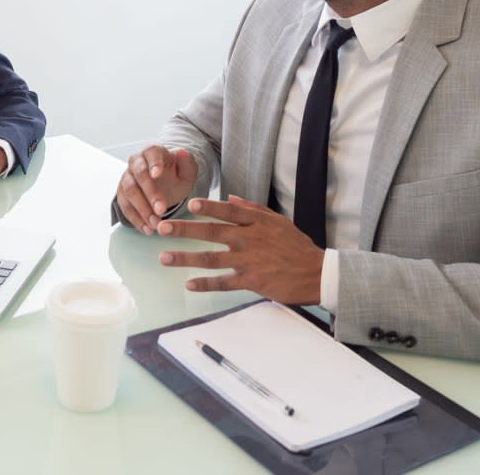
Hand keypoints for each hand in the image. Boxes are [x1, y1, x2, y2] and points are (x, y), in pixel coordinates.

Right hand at [115, 146, 197, 235]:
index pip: (152, 153)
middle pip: (139, 175)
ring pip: (130, 192)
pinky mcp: (122, 194)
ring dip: (142, 210)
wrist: (166, 185)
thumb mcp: (188, 172)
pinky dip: (136, 219)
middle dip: (150, 194)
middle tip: (162, 210)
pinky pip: (125, 207)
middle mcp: (137, 162)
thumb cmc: (176, 176)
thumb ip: (187, 163)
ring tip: (156, 224)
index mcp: (153, 152)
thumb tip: (181, 152)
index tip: (157, 174)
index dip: (153, 164)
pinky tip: (147, 229)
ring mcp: (127, 177)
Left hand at [156, 195, 324, 304]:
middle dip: (185, 230)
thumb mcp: (277, 220)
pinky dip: (206, 284)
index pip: (229, 211)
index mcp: (256, 222)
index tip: (190, 204)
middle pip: (213, 232)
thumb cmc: (296, 246)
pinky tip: (189, 285)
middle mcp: (250, 239)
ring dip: (186, 258)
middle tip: (162, 228)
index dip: (210, 207)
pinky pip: (224, 282)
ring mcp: (249, 261)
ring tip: (164, 257)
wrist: (317, 273)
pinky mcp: (252, 281)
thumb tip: (230, 196)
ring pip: (212, 258)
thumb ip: (252, 208)